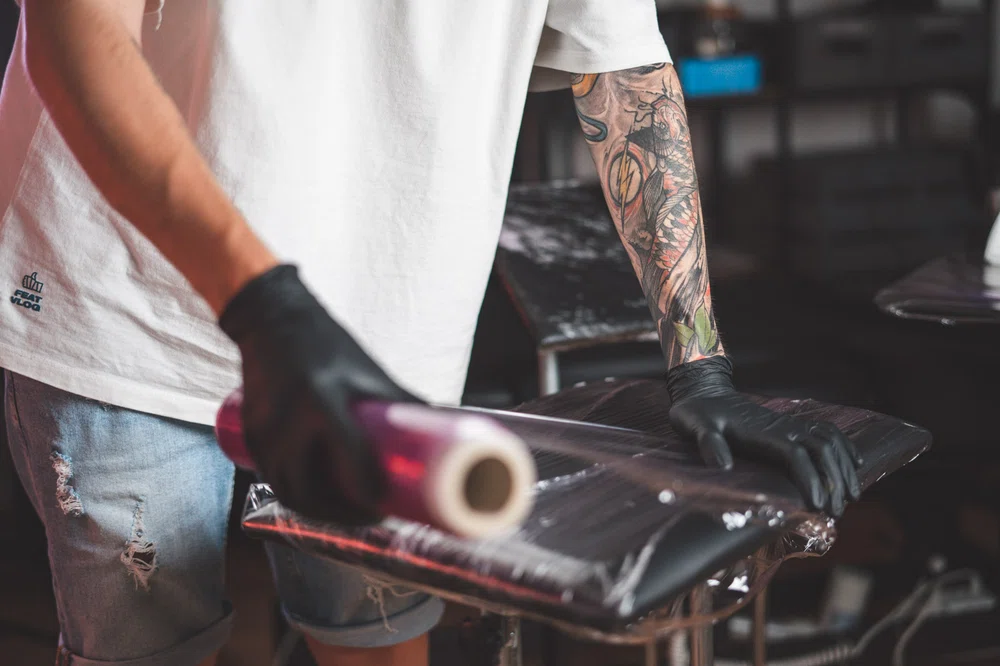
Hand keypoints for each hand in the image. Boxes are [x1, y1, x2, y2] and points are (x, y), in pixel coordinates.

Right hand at [219, 264, 416, 524]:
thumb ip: (401, 402)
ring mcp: (266, 429)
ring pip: (287, 490)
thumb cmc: (327, 345)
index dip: (365, 491)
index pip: (348, 457)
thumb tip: (442, 432)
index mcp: (324, 398)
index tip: (384, 503)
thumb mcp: (368, 370)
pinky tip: (316, 502)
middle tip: (371, 514)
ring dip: (317, 512)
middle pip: (311, 489)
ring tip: (348, 513)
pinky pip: (271, 477)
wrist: (272, 321)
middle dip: (342, 513)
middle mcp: (290, 417)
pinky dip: (294, 497)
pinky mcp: (251, 434)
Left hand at [667, 356, 862, 515]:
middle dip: (834, 480)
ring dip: (843, 467)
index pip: (797, 455)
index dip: (810, 479)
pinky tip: (855, 464)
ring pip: (828, 442)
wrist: (703, 392)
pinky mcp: (788, 425)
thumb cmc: (697, 414)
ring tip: (852, 496)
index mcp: (763, 431)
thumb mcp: (695, 427)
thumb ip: (708, 443)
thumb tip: (723, 465)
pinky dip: (844, 446)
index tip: (817, 506)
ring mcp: (788, 424)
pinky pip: (825, 432)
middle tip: (839, 512)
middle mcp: (782, 426)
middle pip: (821, 450)